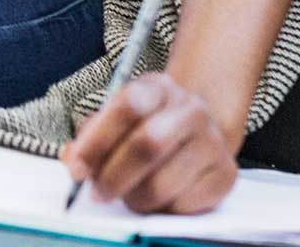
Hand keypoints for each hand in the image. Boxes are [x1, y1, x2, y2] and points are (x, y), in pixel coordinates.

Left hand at [59, 73, 238, 213]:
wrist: (197, 131)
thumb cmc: (147, 125)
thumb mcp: (116, 117)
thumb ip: (90, 137)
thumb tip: (73, 161)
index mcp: (158, 88)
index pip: (127, 106)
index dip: (97, 140)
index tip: (77, 166)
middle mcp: (191, 109)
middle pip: (147, 145)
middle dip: (114, 176)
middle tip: (98, 192)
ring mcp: (213, 141)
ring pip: (163, 183)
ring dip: (136, 199)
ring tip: (129, 195)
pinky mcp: (226, 174)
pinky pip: (185, 205)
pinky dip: (162, 210)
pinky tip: (158, 198)